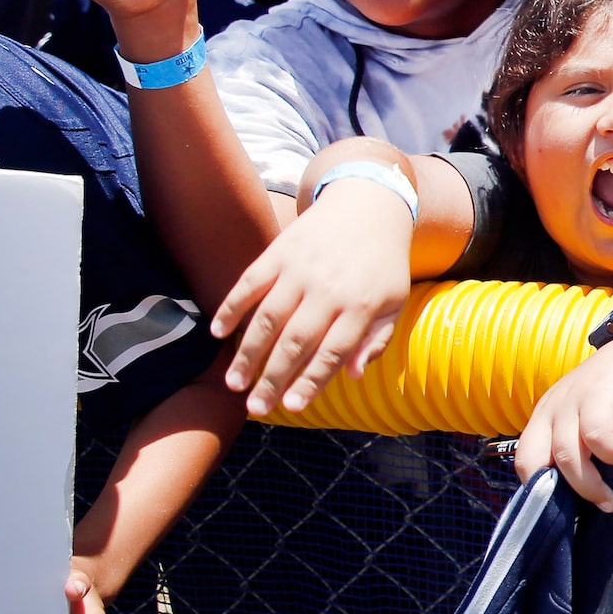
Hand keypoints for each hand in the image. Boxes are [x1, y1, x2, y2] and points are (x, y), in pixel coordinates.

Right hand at [212, 181, 415, 413]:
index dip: (309, 382)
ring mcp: (300, 269)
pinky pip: (249, 283)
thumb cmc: (382, 263)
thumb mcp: (395, 301)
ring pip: (267, 318)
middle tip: (255, 408)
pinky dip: (231, 308)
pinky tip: (217, 333)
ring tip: (234, 383)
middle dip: (272, 378)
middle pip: (295, 342)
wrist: (367, 205)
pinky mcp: (278, 252)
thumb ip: (377, 339)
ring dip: (247, 354)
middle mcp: (328, 289)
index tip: (291, 407)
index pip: (332, 352)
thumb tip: (352, 374)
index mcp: (361, 305)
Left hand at [516, 327, 612, 508]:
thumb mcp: (604, 429)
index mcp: (546, 418)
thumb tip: (594, 493)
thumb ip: (593, 456)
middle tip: (596, 505)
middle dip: (567, 493)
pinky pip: (595, 433)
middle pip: (539, 462)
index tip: (570, 508)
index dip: (541, 490)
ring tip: (612, 496)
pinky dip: (612, 454)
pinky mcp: (599, 392)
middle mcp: (552, 408)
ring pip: (567, 453)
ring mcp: (573, 399)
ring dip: (590, 483)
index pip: (525, 461)